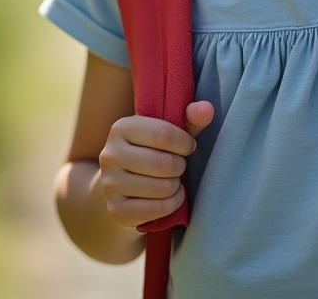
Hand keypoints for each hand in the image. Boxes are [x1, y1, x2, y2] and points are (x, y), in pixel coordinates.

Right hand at [96, 101, 213, 227]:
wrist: (121, 184)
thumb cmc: (151, 152)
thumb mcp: (168, 132)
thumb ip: (189, 119)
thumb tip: (207, 108)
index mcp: (121, 128)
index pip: (163, 134)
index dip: (184, 143)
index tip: (188, 147)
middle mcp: (110, 154)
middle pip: (164, 164)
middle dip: (180, 167)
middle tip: (178, 166)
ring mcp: (110, 184)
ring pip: (162, 188)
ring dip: (176, 186)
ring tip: (171, 181)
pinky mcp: (116, 209)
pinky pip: (158, 209)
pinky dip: (172, 204)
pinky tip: (168, 197)